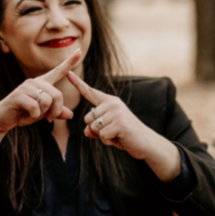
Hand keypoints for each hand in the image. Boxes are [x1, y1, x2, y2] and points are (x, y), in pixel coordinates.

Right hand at [0, 50, 80, 134]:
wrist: (2, 120)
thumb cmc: (22, 114)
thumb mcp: (43, 114)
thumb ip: (56, 112)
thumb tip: (70, 114)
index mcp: (42, 84)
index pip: (58, 71)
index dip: (69, 62)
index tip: (79, 51)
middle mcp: (34, 82)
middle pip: (57, 95)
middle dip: (56, 111)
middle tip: (49, 119)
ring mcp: (26, 87)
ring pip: (47, 101)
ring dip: (43, 113)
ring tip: (34, 115)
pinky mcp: (18, 95)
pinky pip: (36, 107)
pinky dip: (34, 116)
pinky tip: (27, 115)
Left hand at [67, 71, 181, 180]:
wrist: (146, 142)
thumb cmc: (125, 135)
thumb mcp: (107, 130)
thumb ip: (94, 128)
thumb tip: (87, 131)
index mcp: (110, 101)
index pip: (90, 92)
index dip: (77, 83)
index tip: (68, 72)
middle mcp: (113, 103)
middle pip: (87, 118)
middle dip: (95, 130)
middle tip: (113, 131)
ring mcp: (117, 112)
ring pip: (93, 128)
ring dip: (103, 136)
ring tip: (117, 135)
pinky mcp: (120, 123)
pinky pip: (102, 136)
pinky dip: (108, 142)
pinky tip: (119, 139)